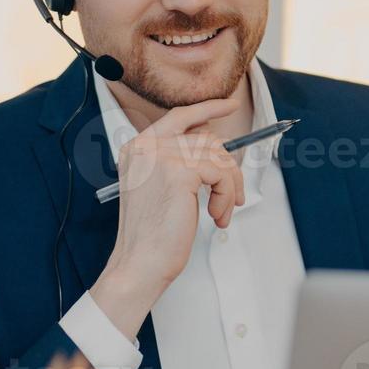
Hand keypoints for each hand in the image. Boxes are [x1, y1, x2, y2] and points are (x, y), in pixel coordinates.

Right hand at [90, 97, 245, 338]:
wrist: (139, 263)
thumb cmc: (152, 234)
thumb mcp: (161, 189)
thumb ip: (179, 163)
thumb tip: (216, 146)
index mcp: (137, 148)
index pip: (178, 116)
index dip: (208, 108)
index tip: (231, 105)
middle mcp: (145, 146)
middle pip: (207, 138)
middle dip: (228, 168)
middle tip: (231, 197)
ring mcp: (160, 156)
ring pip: (219, 156)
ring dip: (229, 186)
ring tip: (221, 212)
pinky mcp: (178, 171)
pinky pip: (221, 172)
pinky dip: (226, 195)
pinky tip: (216, 216)